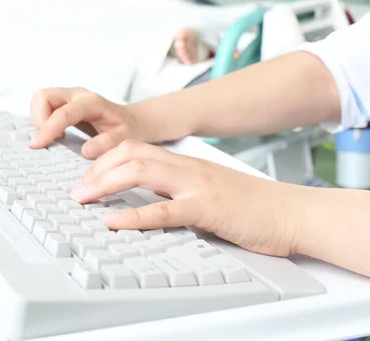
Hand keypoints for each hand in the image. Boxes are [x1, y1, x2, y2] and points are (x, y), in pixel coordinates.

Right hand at [29, 88, 151, 158]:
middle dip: (39, 120)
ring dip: (39, 120)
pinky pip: (42, 106)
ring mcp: (68, 97)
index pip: (63, 112)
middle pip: (43, 97)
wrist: (130, 121)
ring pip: (39, 100)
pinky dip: (42, 121)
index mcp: (92, 103)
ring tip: (55, 137)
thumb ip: (108, 143)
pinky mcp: (62, 103)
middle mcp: (77, 95)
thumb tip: (86, 151)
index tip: (36, 144)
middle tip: (50, 140)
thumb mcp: (125, 139)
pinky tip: (56, 134)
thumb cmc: (126, 129)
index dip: (48, 128)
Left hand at [70, 140, 302, 257]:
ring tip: (83, 198)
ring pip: (140, 171)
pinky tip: (113, 221)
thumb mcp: (209, 189)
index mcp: (186, 163)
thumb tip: (150, 199)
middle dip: (97, 168)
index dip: (106, 160)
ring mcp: (196, 186)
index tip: (88, 177)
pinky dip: (134, 216)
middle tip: (77, 190)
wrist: (292, 212)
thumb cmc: (253, 205)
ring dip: (105, 183)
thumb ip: (180, 189)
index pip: (136, 148)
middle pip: (131, 153)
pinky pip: (164, 210)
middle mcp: (187, 168)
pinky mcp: (207, 209)